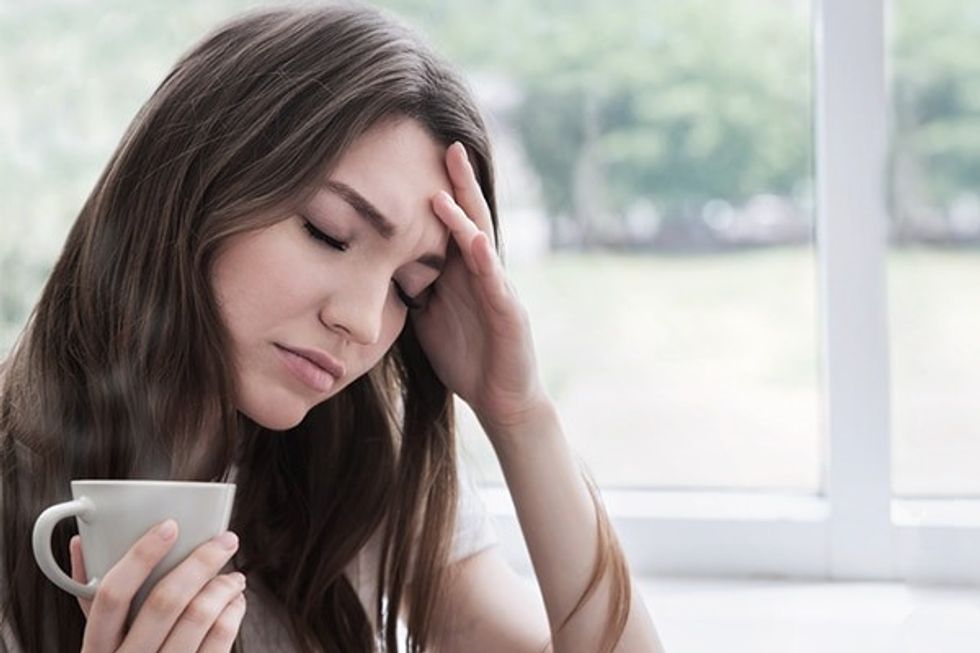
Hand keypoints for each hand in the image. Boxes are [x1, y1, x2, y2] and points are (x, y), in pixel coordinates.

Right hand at [69, 521, 245, 652]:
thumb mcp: (100, 643)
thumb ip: (93, 599)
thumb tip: (81, 542)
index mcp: (95, 650)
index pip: (111, 596)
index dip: (140, 556)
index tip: (170, 526)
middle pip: (165, 602)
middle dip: (202, 562)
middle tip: (226, 540)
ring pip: (199, 618)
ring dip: (224, 586)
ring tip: (233, 576)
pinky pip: (220, 641)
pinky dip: (233, 613)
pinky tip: (235, 602)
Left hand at [412, 142, 549, 434]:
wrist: (499, 399)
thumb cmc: (465, 355)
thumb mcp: (427, 316)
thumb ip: (411, 286)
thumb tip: (374, 264)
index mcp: (460, 272)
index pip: (449, 223)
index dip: (438, 189)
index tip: (417, 155)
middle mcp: (481, 273)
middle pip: (469, 220)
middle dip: (459, 184)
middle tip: (447, 144)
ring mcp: (498, 291)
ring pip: (480, 246)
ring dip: (464, 217)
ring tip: (447, 188)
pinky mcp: (509, 315)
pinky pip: (496, 285)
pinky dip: (486, 262)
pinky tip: (476, 241)